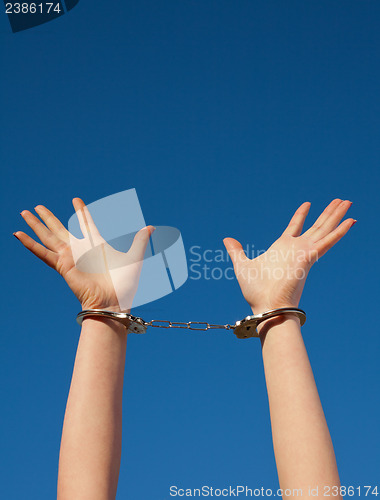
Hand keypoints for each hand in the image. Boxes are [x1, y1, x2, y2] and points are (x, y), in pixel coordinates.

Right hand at [14, 198, 153, 311]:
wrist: (114, 302)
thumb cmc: (125, 284)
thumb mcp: (135, 257)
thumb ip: (140, 240)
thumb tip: (150, 227)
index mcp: (97, 244)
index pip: (86, 223)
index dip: (81, 211)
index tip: (76, 200)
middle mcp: (81, 249)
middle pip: (60, 228)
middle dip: (49, 217)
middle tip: (38, 206)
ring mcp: (70, 257)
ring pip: (48, 236)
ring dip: (36, 225)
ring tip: (24, 212)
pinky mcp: (62, 266)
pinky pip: (42, 253)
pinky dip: (30, 244)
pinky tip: (18, 234)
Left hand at [223, 199, 355, 314]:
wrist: (266, 306)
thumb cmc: (256, 291)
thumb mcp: (242, 265)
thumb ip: (237, 251)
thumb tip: (227, 239)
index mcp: (282, 248)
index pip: (295, 227)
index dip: (301, 215)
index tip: (307, 204)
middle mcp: (296, 249)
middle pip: (316, 226)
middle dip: (328, 213)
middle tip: (340, 200)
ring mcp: (305, 252)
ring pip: (325, 229)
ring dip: (337, 216)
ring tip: (348, 201)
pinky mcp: (310, 257)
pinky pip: (328, 241)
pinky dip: (340, 231)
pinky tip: (351, 221)